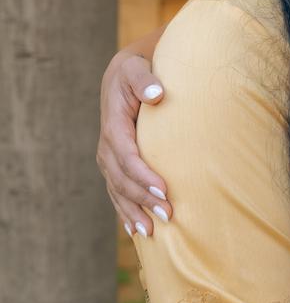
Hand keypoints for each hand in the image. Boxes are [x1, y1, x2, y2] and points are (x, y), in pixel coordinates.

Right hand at [97, 47, 170, 237]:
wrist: (124, 77)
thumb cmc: (137, 72)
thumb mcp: (137, 69)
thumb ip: (144, 80)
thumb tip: (156, 93)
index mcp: (113, 125)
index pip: (127, 156)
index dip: (143, 175)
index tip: (163, 189)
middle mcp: (107, 146)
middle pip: (122, 179)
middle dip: (143, 199)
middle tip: (168, 215)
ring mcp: (109, 158)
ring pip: (118, 191)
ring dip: (134, 212)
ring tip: (151, 232)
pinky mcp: (115, 166)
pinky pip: (117, 192)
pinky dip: (125, 212)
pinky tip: (136, 230)